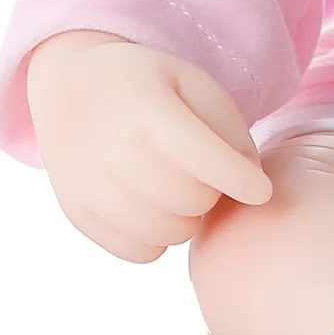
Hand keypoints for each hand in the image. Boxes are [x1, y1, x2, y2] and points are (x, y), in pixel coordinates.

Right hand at [26, 31, 272, 262]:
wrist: (70, 86)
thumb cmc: (146, 84)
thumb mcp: (192, 81)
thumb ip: (228, 126)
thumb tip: (252, 179)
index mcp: (149, 112)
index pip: (207, 161)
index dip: (243, 181)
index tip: (263, 190)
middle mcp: (116, 153)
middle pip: (194, 201)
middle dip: (213, 192)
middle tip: (205, 173)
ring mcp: (92, 188)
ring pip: (171, 233)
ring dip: (188, 217)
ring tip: (180, 188)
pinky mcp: (79, 214)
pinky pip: (140, 253)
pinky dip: (158, 238)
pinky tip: (155, 208)